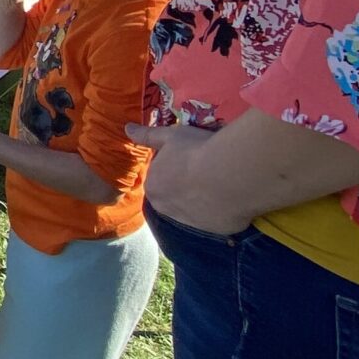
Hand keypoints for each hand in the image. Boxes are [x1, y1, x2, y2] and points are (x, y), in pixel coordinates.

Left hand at [124, 121, 245, 232]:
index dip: (176, 167)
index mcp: (153, 187)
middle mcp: (166, 209)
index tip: (192, 159)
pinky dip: (221, 211)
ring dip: (204, 200)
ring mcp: (190, 223)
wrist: (230, 173)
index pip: (160, 178)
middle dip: (187, 187)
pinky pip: (216, 220)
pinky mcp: (214, 230)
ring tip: (222, 181)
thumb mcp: (171, 136)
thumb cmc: (196, 150)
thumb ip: (148, 135)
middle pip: (175, 196)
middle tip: (207, 170)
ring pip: (195, 210)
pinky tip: (231, 196)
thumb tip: (127, 129)